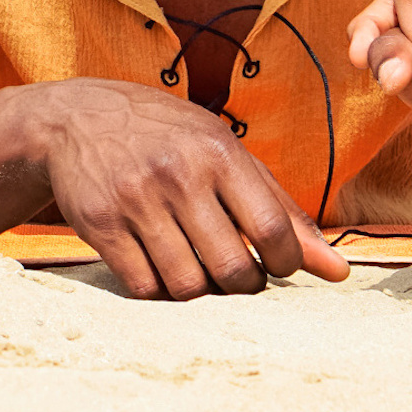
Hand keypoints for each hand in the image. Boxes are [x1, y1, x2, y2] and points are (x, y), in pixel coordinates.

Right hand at [27, 79, 348, 299]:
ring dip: (200, 292)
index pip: (273, 230)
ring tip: (197, 270)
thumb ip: (280, 208)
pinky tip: (159, 266)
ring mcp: (135, 200)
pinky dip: (158, 290)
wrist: (75, 119)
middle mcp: (178, 173)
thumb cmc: (165, 137)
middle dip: (244, 286)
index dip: (286, 263)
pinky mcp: (100, 224)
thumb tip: (337, 271)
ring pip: (188, 287)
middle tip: (237, 275)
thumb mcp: (224, 152)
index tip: (276, 264)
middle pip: (233, 270)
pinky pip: (143, 288)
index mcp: (218, 151)